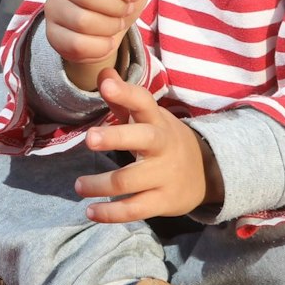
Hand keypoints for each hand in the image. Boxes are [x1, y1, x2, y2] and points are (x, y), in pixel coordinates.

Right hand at [43, 0, 155, 89]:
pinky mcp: (53, 34)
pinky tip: (108, 42)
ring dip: (109, 27)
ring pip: (81, 21)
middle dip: (116, 6)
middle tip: (126, 11)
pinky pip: (76, 44)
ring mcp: (53, 8)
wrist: (104, 29)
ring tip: (116, 25)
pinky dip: (100, 47)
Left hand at [75, 70, 218, 222]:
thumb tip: (102, 72)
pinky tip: (91, 211)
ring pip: (128, 180)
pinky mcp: (163, 201)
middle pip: (141, 139)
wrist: (206, 174)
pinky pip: (134, 209)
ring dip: (99, 184)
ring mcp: (164, 175)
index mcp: (157, 121)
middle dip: (115, 137)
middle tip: (89, 138)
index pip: (143, 102)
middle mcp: (162, 146)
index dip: (125, 93)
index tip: (105, 85)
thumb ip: (124, 99)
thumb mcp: (151, 119)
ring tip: (78, 185)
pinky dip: (110, 213)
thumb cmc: (164, 141)